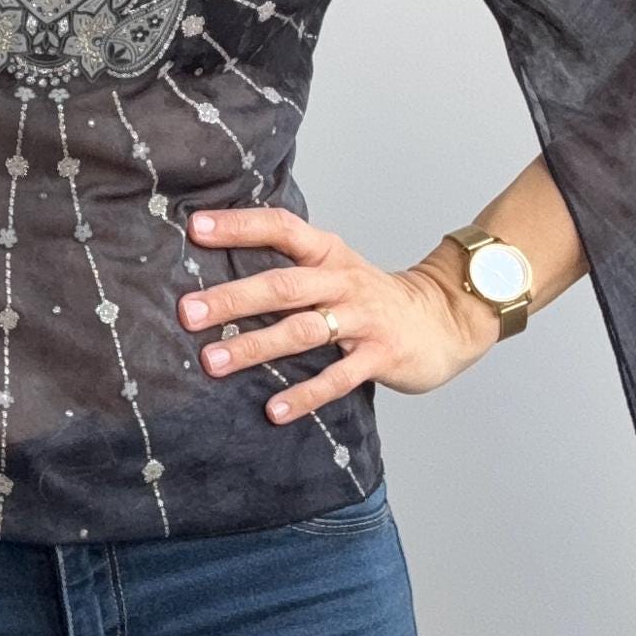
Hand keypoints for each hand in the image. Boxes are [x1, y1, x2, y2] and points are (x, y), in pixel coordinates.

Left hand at [176, 206, 498, 416]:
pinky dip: (305, 394)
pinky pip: (338, 378)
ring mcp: (363, 319)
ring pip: (303, 331)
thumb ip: (289, 268)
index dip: (239, 226)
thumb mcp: (335, 269)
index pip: (281, 228)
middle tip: (188, 312)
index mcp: (328, 254)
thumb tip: (218, 275)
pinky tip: (274, 410)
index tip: (195, 228)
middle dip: (233, 299)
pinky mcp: (381, 356)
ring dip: (256, 346)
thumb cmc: (371, 297)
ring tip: (213, 361)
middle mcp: (342, 281)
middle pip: (283, 285)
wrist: (446, 318)